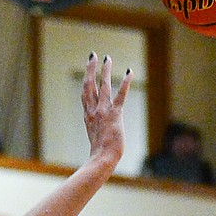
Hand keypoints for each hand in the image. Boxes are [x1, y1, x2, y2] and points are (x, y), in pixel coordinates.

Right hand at [81, 54, 131, 172]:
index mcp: (88, 117)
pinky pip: (120, 94)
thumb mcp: (95, 142)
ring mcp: (103, 111)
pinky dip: (125, 82)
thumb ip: (96, 135)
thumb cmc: (99, 156)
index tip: (87, 73)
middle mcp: (93, 111)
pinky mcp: (115, 114)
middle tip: (92, 56)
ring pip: (102, 85)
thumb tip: (98, 140)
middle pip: (89, 85)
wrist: (102, 158)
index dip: (86, 82)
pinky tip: (129, 72)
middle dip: (90, 69)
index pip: (85, 95)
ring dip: (104, 70)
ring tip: (107, 58)